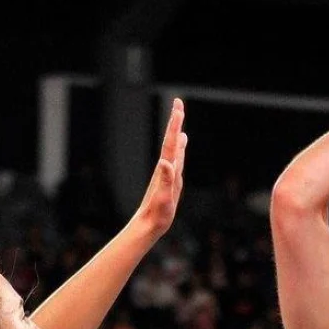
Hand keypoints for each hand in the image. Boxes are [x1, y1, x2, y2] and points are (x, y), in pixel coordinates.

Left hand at [134, 98, 187, 241]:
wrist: (148, 225)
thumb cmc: (156, 214)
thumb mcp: (163, 198)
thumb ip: (165, 180)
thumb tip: (166, 162)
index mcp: (165, 170)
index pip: (171, 143)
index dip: (175, 125)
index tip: (178, 108)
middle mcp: (165, 169)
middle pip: (171, 141)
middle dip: (176, 122)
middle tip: (178, 103)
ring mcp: (167, 175)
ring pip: (174, 150)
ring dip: (177, 135)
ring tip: (180, 123)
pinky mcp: (169, 181)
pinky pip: (176, 161)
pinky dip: (179, 150)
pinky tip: (180, 147)